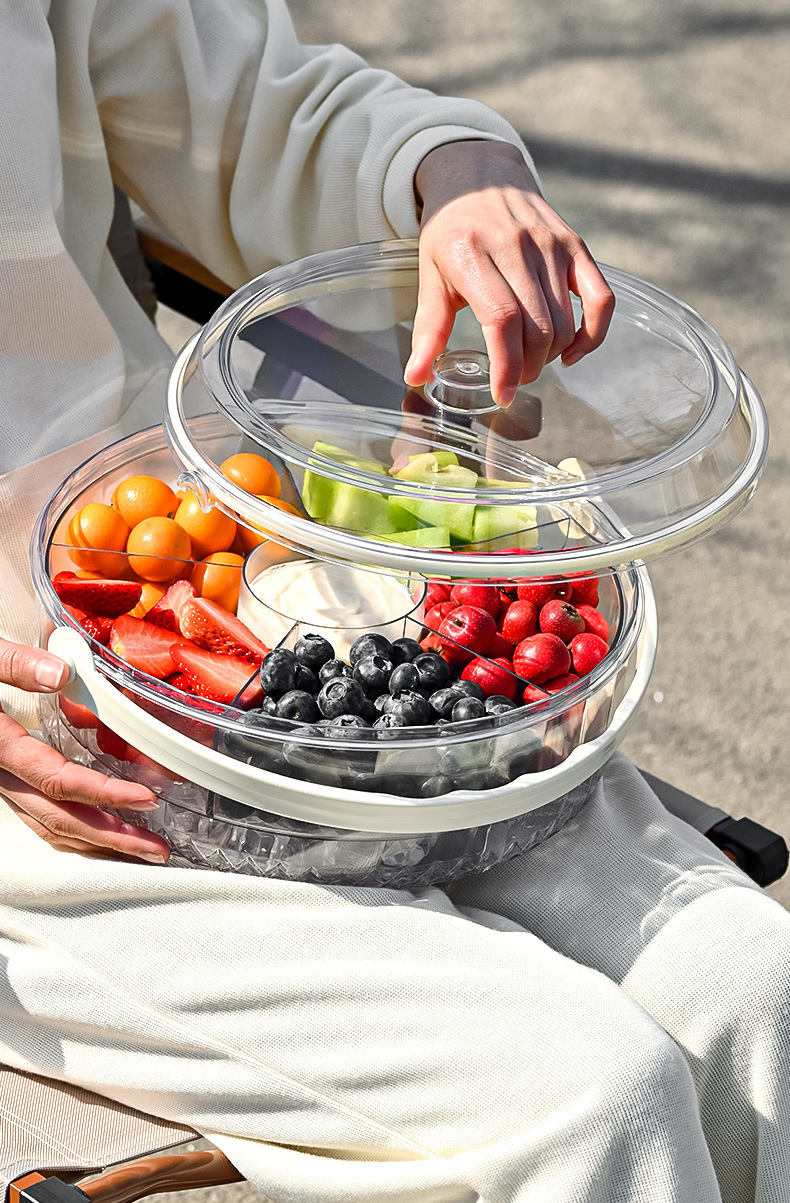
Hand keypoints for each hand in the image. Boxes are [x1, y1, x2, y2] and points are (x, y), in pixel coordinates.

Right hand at [0, 638, 169, 861]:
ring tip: (140, 849)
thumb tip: (60, 673)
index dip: (103, 794)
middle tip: (155, 849)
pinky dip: (72, 831)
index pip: (58, 781)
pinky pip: (37, 816)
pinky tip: (100, 832)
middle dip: (110, 838)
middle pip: (59, 819)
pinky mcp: (2, 779)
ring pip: (47, 826)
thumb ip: (13, 663)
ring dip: (96, 842)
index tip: (144, 798)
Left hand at [405, 140, 614, 406]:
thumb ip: (428, 329)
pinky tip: (572, 353)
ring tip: (531, 362)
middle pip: (537, 327)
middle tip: (513, 378)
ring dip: (551, 355)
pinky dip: (593, 334)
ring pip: (564, 321)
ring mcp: (551, 244)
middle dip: (528, 367)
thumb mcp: (429, 275)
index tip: (503, 393)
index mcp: (472, 253)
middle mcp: (516, 246)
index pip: (502, 320)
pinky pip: (600, 298)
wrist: (478, 174)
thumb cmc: (451, 232)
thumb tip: (416, 377)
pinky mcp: (575, 244)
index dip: (506, 365)